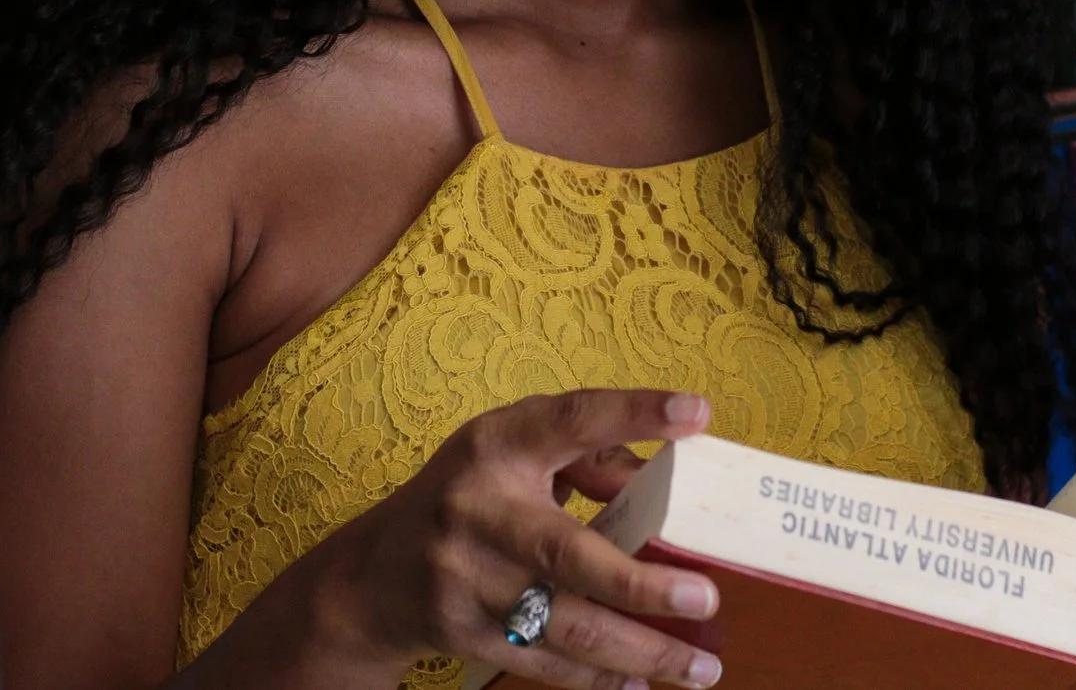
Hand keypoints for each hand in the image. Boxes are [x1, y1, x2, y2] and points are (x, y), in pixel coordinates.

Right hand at [312, 389, 722, 689]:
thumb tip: (665, 482)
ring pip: (567, 624)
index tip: (697, 413)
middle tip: (705, 596)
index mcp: (497, 445)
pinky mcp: (462, 633)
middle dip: (644, 585)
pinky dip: (599, 677)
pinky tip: (641, 679)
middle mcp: (477, 508)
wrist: (370, 576)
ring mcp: (466, 578)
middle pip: (570, 553)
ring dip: (642, 650)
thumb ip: (587, 460)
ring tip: (701, 665)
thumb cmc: (467, 501)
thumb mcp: (512, 456)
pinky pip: (545, 662)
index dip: (633, 412)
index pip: (571, 419)